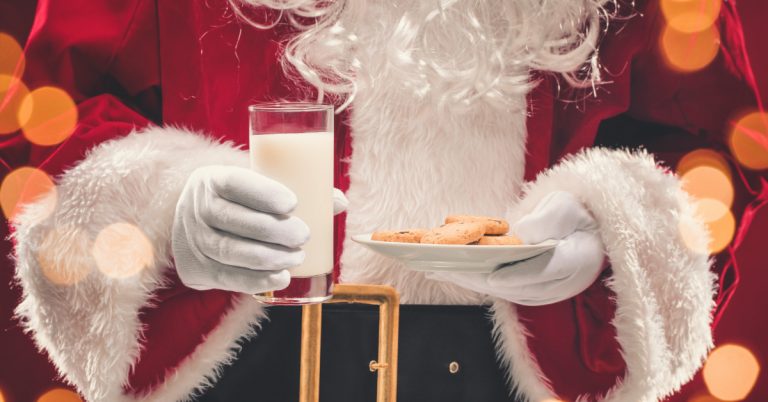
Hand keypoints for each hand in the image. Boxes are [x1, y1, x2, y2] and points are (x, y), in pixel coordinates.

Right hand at [172, 165, 347, 292]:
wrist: (189, 226)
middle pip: (235, 221)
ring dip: (268, 258)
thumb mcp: (253, 185)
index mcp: (213, 179)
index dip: (264, 193)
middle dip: (274, 231)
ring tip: (296, 258)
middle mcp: (198, 207)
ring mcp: (194, 240)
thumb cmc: (236, 201)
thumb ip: (293, 189)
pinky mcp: (198, 269)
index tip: (292, 204)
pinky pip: (226, 277)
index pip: (234, 183)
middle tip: (303, 236)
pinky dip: (256, 280)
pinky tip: (280, 279)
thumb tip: (340, 202)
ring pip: (231, 251)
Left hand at [427, 191, 604, 305]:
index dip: (515, 276)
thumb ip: (546, 221)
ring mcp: (539, 291)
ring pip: (498, 289)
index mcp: (573, 263)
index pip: (541, 273)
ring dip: (466, 280)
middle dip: (475, 278)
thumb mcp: (566, 208)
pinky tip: (444, 271)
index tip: (492, 277)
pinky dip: (470, 279)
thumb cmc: (577, 215)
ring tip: (435, 269)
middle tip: (445, 269)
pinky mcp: (524, 290)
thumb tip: (520, 235)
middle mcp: (555, 285)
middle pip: (512, 286)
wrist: (586, 233)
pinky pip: (494, 287)